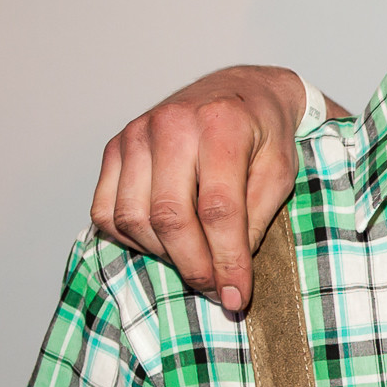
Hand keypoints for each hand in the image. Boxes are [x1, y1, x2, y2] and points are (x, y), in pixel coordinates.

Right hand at [89, 66, 305, 311]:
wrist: (242, 90)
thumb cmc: (265, 134)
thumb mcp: (280, 172)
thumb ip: (256, 219)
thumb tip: (230, 275)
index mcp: (221, 125)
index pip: (218, 209)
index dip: (226, 260)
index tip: (238, 295)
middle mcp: (172, 125)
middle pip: (169, 217)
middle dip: (194, 266)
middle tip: (217, 292)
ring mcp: (136, 134)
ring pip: (132, 218)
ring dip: (163, 255)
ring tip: (195, 262)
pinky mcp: (115, 147)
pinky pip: (106, 210)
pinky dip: (131, 238)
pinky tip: (163, 241)